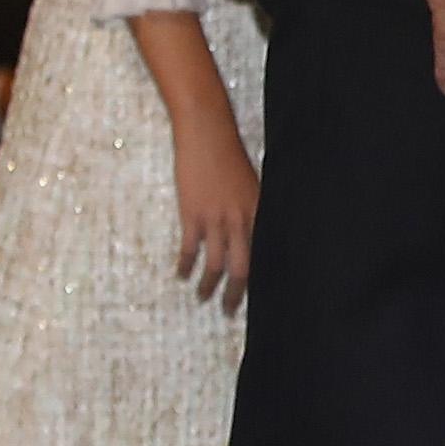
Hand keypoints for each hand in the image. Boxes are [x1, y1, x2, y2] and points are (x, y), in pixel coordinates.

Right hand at [171, 103, 257, 313]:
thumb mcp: (250, 184)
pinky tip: (181, 274)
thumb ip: (251, 209)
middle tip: (230, 311)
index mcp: (258, 211)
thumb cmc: (229, 156)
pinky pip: (190, 249)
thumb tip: (251, 232)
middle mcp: (241, 220)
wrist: (208, 134)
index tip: (258, 295)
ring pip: (215, 264)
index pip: (263, 254)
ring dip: (208, 286)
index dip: (259, 277)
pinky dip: (185, 265)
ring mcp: (216, 219)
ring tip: (203, 298)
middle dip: (236, 293)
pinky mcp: (193, 214)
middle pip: (242, 267)